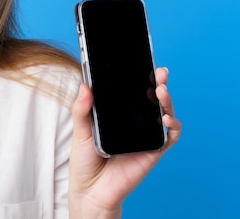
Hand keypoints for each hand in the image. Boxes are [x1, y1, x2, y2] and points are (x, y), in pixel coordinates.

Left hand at [68, 67, 181, 218]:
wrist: (90, 190)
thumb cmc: (85, 160)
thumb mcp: (80, 130)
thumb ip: (82, 109)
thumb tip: (85, 86)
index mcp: (118, 115)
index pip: (132, 93)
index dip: (141, 78)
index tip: (144, 64)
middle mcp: (134, 123)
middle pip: (152, 100)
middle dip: (158, 84)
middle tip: (159, 73)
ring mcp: (145, 136)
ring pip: (164, 114)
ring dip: (167, 102)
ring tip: (161, 92)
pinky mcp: (152, 151)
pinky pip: (169, 138)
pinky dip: (173, 127)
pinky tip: (167, 120)